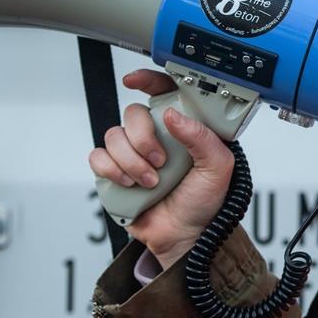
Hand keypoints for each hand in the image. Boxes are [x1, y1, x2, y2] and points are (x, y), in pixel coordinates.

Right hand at [88, 69, 235, 269]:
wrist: (184, 236)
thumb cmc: (204, 203)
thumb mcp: (219, 168)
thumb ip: (203, 137)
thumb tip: (172, 115)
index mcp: (183, 129)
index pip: (163, 93)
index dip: (148, 80)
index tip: (135, 80)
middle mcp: (156, 137)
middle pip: (133, 113)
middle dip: (143, 138)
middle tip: (160, 161)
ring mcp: (133, 153)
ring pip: (114, 135)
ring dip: (132, 161)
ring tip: (151, 181)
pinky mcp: (115, 172)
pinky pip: (98, 157)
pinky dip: (112, 170)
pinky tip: (130, 183)